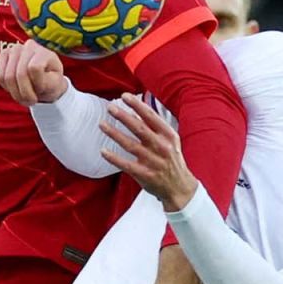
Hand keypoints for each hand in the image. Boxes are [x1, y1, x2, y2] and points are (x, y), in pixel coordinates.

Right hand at [0, 40, 67, 105]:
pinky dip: (7, 87)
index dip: (37, 84)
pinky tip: (16, 89)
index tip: (42, 90)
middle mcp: (29, 46)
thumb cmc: (50, 83)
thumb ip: (48, 82)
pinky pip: (0, 76)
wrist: (43, 81)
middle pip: (20, 74)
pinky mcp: (3, 55)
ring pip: (8, 77)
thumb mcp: (56, 86)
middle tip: (31, 101)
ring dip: (15, 93)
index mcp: (44, 52)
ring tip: (24, 97)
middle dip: (25, 93)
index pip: (34, 68)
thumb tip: (34, 72)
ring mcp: (14, 49)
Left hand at [100, 93, 197, 211]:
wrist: (180, 187)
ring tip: (102, 124)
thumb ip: (155, 126)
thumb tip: (137, 108)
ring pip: (130, 145)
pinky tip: (103, 151)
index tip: (124, 96)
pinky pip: (126, 165)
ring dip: (114, 134)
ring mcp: (153, 162)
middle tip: (110, 107)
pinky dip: (114, 158)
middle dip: (123, 116)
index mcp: (168, 135)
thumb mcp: (170, 140)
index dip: (137, 105)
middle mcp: (162, 147)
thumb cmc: (171, 159)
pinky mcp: (145, 175)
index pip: (151, 116)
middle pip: (139, 128)